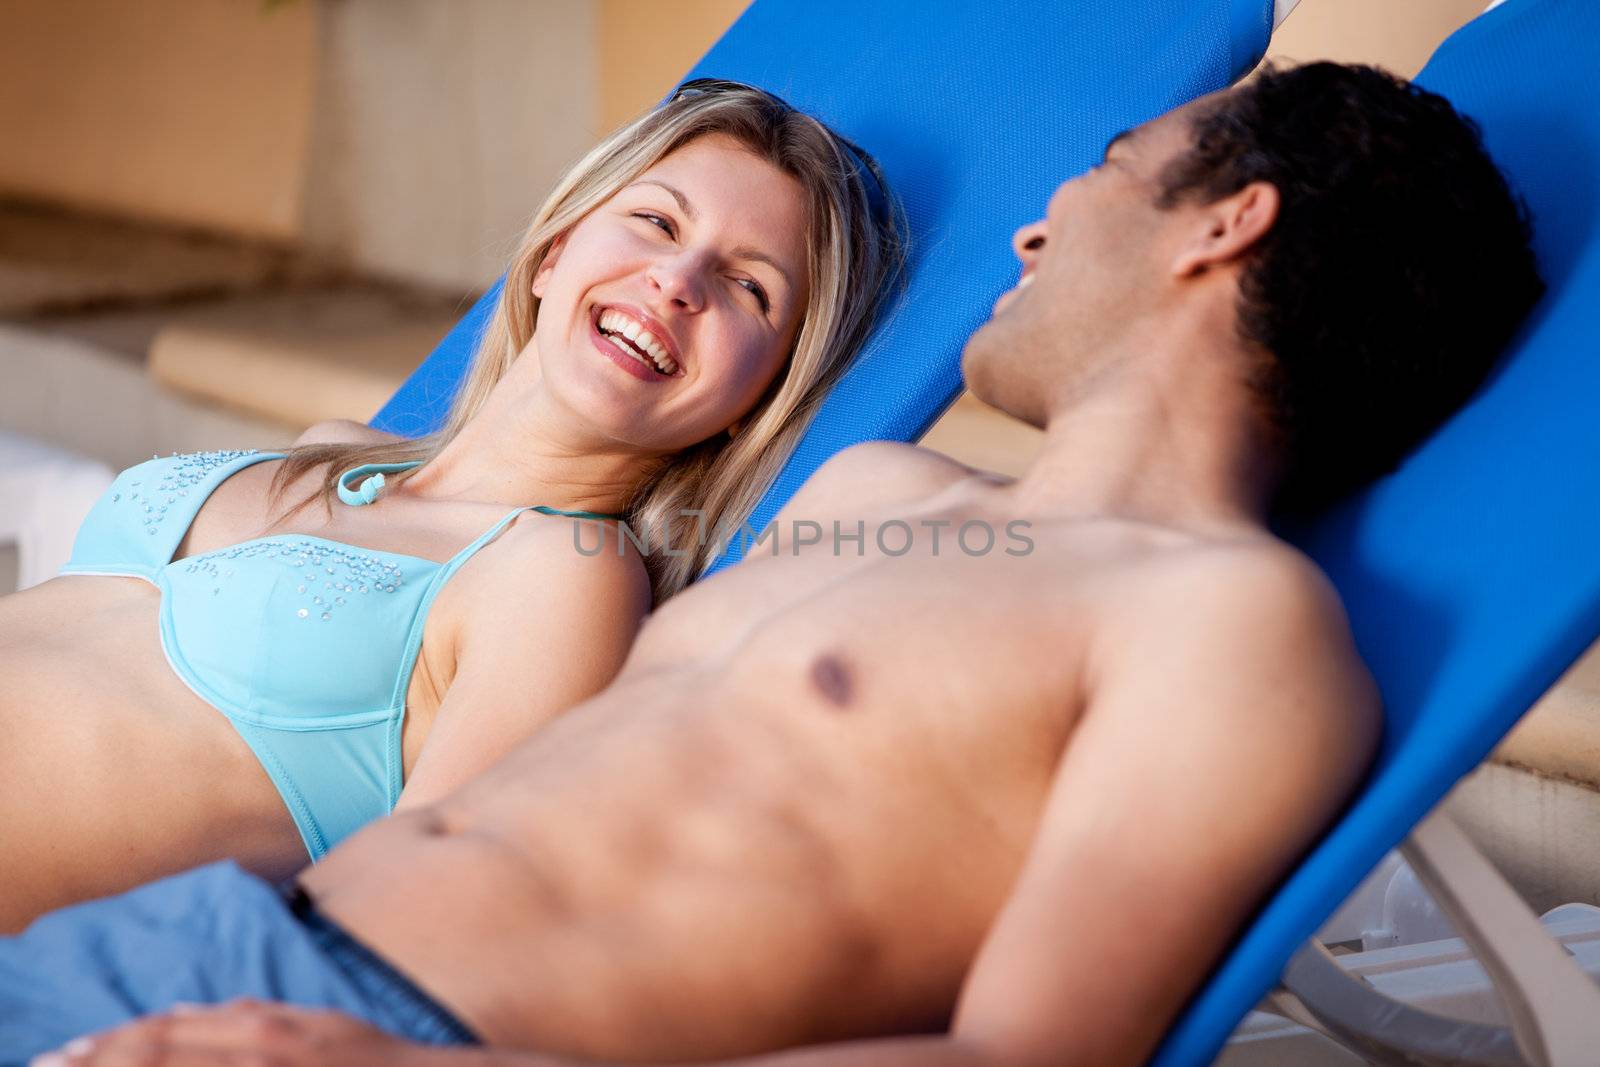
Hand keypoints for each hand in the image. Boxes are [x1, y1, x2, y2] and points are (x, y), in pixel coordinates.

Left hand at [30, 999, 464, 1066]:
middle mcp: (254, 1044)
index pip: (167, 1030)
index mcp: (259, 1023)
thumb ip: (249, 1020)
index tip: (64, 1054)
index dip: (110, 1042)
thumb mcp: (304, 1025)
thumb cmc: (362, 1059)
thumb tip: (186, 1015)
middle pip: (159, 1049)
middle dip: (98, 1059)